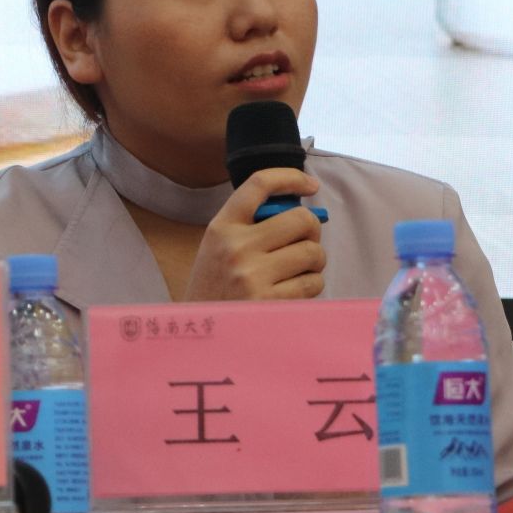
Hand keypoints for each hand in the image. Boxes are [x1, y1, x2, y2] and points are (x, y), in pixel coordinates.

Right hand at [180, 167, 324, 301]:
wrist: (199, 334)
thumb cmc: (214, 289)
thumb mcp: (217, 248)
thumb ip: (249, 226)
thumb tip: (303, 213)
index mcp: (221, 227)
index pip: (259, 185)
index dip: (290, 177)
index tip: (311, 185)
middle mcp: (237, 247)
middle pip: (300, 219)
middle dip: (311, 230)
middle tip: (304, 242)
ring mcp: (253, 276)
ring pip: (312, 252)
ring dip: (313, 261)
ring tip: (297, 271)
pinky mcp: (270, 302)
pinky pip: (312, 283)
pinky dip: (311, 285)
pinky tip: (294, 291)